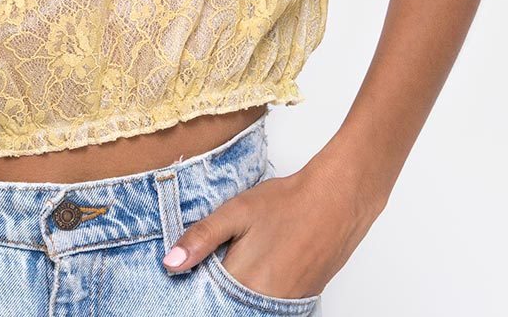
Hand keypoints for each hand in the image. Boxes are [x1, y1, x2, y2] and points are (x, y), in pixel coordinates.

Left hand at [161, 155, 381, 298]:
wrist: (337, 201)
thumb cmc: (287, 203)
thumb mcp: (237, 212)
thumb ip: (202, 238)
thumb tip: (170, 263)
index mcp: (245, 283)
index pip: (206, 299)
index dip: (195, 285)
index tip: (187, 273)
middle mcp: (265, 303)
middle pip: (227, 305)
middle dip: (214, 291)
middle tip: (214, 262)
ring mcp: (286, 305)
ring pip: (246, 307)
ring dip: (234, 293)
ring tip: (237, 261)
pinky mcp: (301, 302)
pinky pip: (268, 306)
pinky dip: (256, 293)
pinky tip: (256, 269)